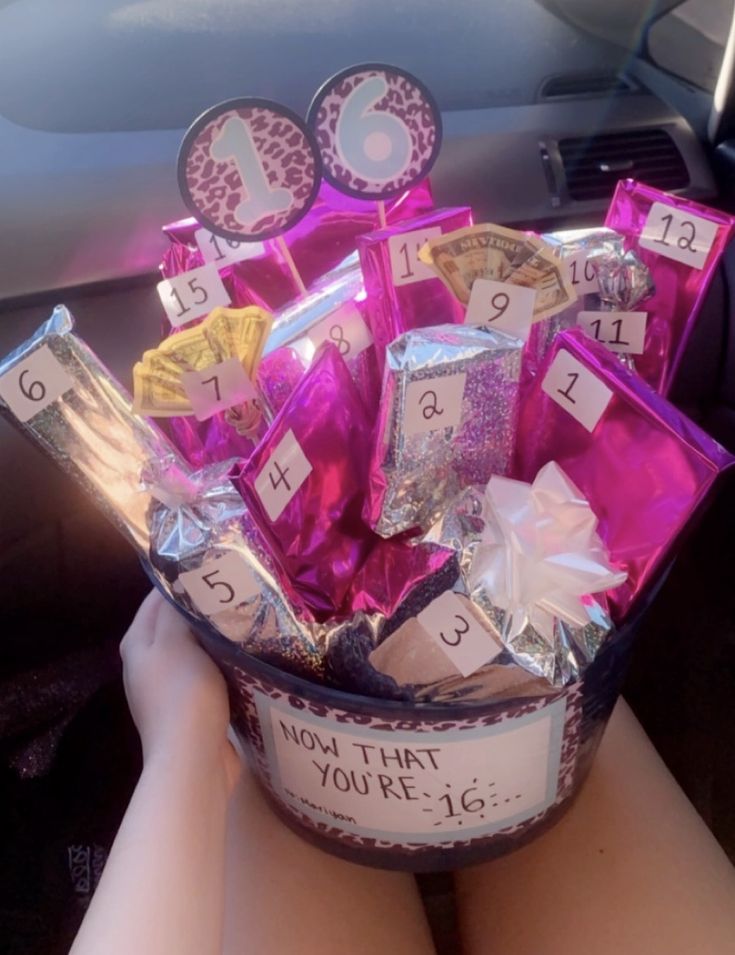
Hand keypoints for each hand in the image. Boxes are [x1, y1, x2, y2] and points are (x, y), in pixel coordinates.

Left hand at [120, 590, 238, 785]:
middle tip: (238, 591)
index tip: (217, 567)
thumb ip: (179, 611)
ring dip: (216, 636)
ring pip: (195, 648)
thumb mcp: (177, 641)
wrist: (193, 759)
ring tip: (247, 618)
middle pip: (176, 623)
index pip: (157, 598)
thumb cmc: (183, 693)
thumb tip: (186, 587)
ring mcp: (168, 688)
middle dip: (203, 608)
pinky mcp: (191, 708)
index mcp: (137, 644)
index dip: (183, 580)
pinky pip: (208, 673)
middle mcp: (147, 664)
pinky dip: (223, 662)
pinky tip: (245, 656)